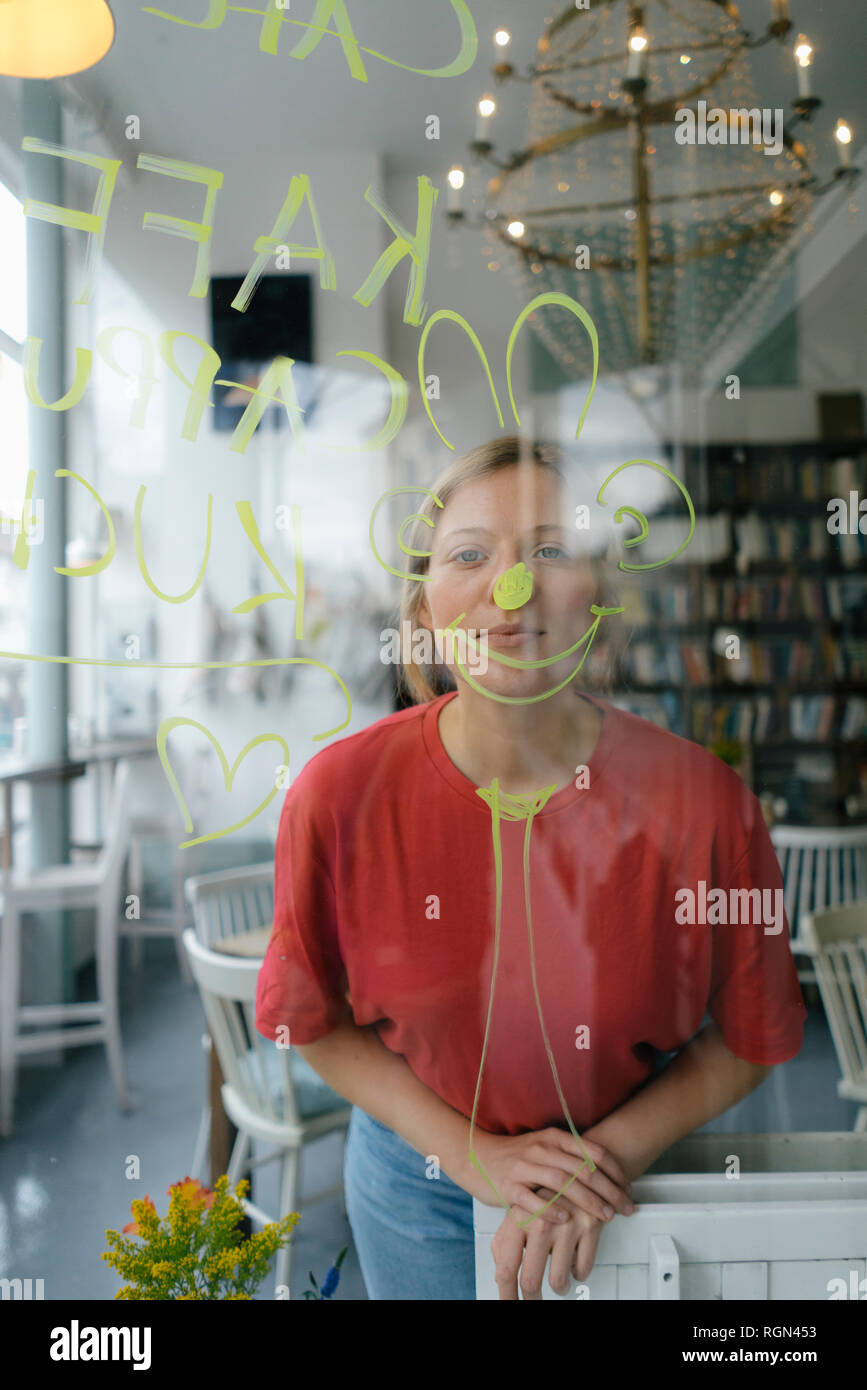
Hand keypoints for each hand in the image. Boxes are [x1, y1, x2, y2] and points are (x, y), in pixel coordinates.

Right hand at [464, 1125, 634, 1226]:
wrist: (477, 1156)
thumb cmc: (516, 1157)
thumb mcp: (545, 1147)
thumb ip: (570, 1156)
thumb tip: (605, 1173)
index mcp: (553, 1138)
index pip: (592, 1151)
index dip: (614, 1171)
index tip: (628, 1188)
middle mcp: (540, 1149)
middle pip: (581, 1169)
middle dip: (609, 1191)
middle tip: (626, 1208)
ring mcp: (523, 1168)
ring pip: (561, 1183)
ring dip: (587, 1201)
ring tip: (604, 1216)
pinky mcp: (507, 1187)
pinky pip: (532, 1200)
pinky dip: (551, 1210)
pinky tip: (566, 1220)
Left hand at [491, 1187, 604, 1299]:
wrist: (579, 1164)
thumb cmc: (546, 1192)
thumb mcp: (519, 1210)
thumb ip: (505, 1240)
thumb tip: (500, 1272)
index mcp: (519, 1219)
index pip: (506, 1269)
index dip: (506, 1296)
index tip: (508, 1306)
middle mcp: (542, 1223)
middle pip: (531, 1281)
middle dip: (532, 1300)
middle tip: (533, 1301)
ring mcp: (567, 1226)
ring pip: (559, 1281)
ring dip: (559, 1288)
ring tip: (558, 1282)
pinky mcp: (591, 1227)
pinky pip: (583, 1270)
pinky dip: (579, 1272)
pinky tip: (575, 1262)